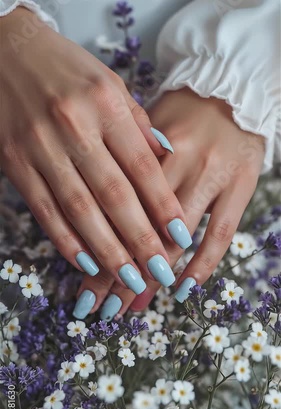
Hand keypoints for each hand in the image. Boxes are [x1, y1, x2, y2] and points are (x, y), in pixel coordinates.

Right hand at [0, 8, 188, 294]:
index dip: (163, 206)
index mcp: (106, 105)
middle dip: (140, 239)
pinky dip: (65, 240)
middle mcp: (74, 127)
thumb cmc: (68, 70)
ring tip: (128, 278)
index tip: (181, 238)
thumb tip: (168, 157)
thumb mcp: (111, 85)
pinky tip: (85, 262)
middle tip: (159, 272)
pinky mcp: (15, 162)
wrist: (7, 51)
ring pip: (79, 210)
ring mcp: (41, 147)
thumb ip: (139, 124)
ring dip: (106, 250)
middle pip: (114, 195)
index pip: (142, 166)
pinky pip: (44, 209)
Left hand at [75, 88, 263, 318]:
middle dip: (119, 272)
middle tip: (101, 307)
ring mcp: (212, 174)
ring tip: (132, 306)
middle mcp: (179, 160)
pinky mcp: (240, 185)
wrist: (231, 90)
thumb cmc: (178, 111)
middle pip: (141, 227)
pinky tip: (184, 289)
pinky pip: (221, 232)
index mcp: (146, 143)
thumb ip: (119, 166)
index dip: (99, 247)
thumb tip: (92, 210)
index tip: (85, 281)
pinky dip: (203, 264)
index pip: (116, 207)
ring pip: (176, 236)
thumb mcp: (141, 126)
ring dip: (153, 276)